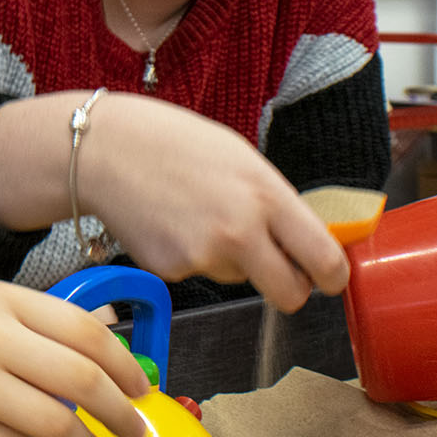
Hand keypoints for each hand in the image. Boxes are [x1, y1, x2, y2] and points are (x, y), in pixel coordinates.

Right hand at [83, 95, 348, 310]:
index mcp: (266, 195)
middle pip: (291, 294)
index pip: (324, 259)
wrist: (103, 149)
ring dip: (232, 260)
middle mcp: (240, 231)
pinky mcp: (172, 271)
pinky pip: (201, 274)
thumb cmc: (171, 142)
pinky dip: (192, 257)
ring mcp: (204, 255)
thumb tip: (306, 238)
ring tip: (198, 215)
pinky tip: (172, 223)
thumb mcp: (240, 158)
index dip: (333, 276)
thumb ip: (275, 200)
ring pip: (241, 280)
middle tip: (279, 270)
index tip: (329, 277)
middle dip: (290, 288)